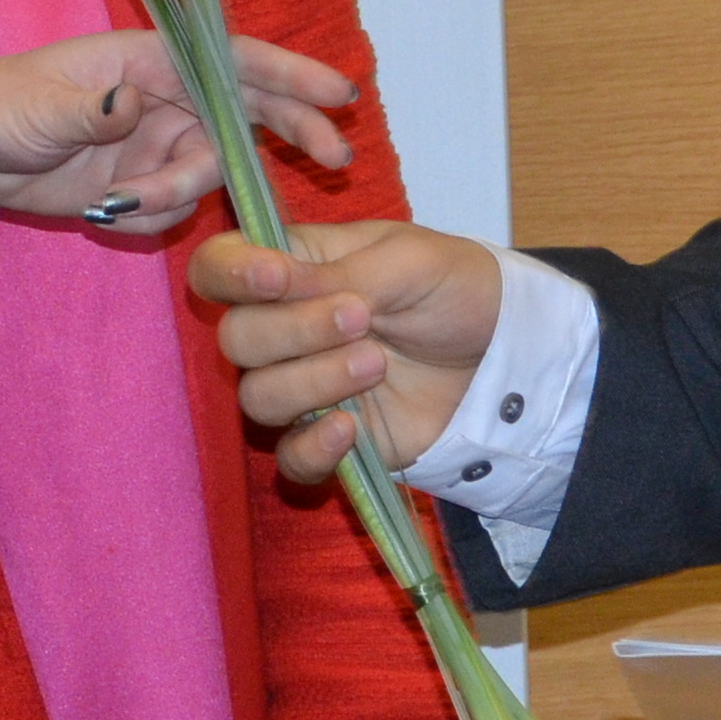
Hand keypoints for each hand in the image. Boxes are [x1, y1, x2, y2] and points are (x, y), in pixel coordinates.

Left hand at [0, 32, 356, 234]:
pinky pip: (170, 213)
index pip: (233, 61)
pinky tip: (101, 216)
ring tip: (113, 204)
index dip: (290, 74)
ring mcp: (157, 143)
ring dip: (172, 199)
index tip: (339, 93)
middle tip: (337, 159)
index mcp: (149, 59)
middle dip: (293, 131)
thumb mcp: (40, 108)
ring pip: (205, 177)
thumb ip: (90, 109)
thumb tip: (130, 101)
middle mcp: (165, 98)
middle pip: (248, 113)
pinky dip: (144, 223)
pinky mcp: (141, 184)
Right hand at [190, 221, 503, 482]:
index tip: (276, 279)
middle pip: (234, 339)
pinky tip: (351, 427)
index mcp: (293, 267)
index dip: (229, 273)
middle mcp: (283, 329)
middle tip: (361, 318)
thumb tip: (279, 284)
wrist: (503, 356)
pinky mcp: (328, 443)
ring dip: (314, 380)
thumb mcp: (407, 260)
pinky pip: (289, 459)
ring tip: (377, 362)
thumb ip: (339, 271)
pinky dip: (313, 447)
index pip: (217, 267)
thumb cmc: (453, 290)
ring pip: (258, 397)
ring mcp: (302, 389)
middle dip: (292, 329)